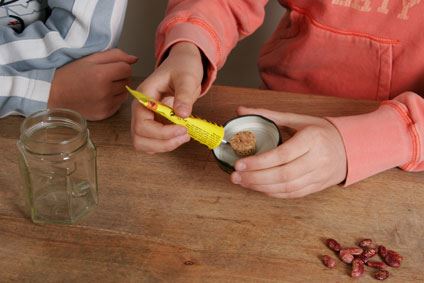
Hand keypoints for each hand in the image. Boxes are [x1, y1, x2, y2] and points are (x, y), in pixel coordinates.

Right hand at [48, 49, 137, 120]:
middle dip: (119, 77)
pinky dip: (114, 100)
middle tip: (104, 77)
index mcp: (102, 75)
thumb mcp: (91, 58)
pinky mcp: (104, 115)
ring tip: (102, 86)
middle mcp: (105, 92)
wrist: (54, 94)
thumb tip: (135, 59)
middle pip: (127, 81)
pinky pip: (118, 105)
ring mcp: (105, 105)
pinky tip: (100, 96)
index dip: (120, 66)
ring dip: (118, 89)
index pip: (127, 69)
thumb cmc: (72, 73)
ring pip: (125, 93)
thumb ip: (115, 55)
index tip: (110, 67)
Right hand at [131, 42, 203, 153]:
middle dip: (162, 143)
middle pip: (139, 137)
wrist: (183, 63)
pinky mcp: (153, 123)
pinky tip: (178, 136)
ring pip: (143, 143)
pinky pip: (152, 142)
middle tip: (185, 136)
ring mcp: (145, 117)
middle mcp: (141, 109)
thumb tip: (182, 114)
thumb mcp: (187, 77)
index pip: (142, 124)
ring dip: (163, 146)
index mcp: (144, 96)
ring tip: (183, 137)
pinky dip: (164, 144)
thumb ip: (184, 95)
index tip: (184, 129)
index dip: (162, 133)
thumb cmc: (183, 67)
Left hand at [230, 106, 347, 197]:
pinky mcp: (317, 187)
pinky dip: (273, 193)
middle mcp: (318, 159)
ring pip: (287, 187)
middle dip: (255, 178)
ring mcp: (319, 176)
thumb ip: (268, 116)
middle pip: (283, 174)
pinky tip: (258, 188)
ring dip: (261, 187)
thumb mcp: (298, 119)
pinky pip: (293, 194)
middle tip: (235, 176)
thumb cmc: (320, 131)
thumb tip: (241, 110)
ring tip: (242, 182)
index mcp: (312, 139)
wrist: (350, 147)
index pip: (283, 155)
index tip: (240, 163)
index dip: (259, 162)